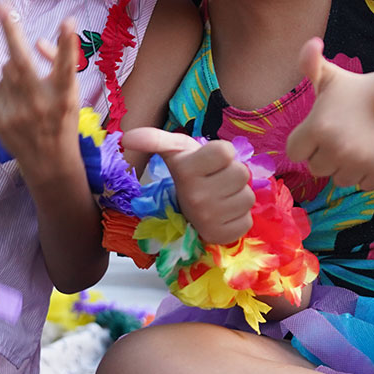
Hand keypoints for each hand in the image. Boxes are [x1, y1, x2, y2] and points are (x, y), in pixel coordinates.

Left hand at [0, 3, 82, 180]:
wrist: (49, 163)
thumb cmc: (63, 120)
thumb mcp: (71, 93)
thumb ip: (58, 64)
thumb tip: (38, 42)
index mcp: (64, 96)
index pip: (67, 66)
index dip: (68, 44)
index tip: (68, 21)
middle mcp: (41, 104)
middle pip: (22, 61)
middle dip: (10, 30)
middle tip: (1, 6)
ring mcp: (17, 114)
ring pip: (6, 72)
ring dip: (13, 70)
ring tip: (26, 89)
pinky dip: (3, 88)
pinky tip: (16, 103)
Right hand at [120, 127, 253, 244]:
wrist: (183, 213)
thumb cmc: (187, 174)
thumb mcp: (174, 151)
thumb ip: (154, 139)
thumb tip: (126, 137)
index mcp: (186, 171)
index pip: (226, 150)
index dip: (221, 154)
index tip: (209, 161)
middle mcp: (196, 197)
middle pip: (241, 173)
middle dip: (231, 174)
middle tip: (215, 180)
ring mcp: (209, 220)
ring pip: (247, 197)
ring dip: (237, 195)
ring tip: (219, 197)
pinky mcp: (223, 236)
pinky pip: (246, 220)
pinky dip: (238, 216)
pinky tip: (223, 214)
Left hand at [286, 38, 373, 190]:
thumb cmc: (359, 90)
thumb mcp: (332, 76)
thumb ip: (310, 63)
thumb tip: (311, 43)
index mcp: (317, 126)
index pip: (295, 152)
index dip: (305, 141)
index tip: (320, 130)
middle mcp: (336, 147)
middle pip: (316, 168)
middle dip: (325, 155)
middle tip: (342, 135)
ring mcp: (359, 161)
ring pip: (339, 179)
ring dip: (345, 166)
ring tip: (358, 143)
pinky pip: (363, 185)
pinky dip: (367, 174)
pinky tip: (372, 153)